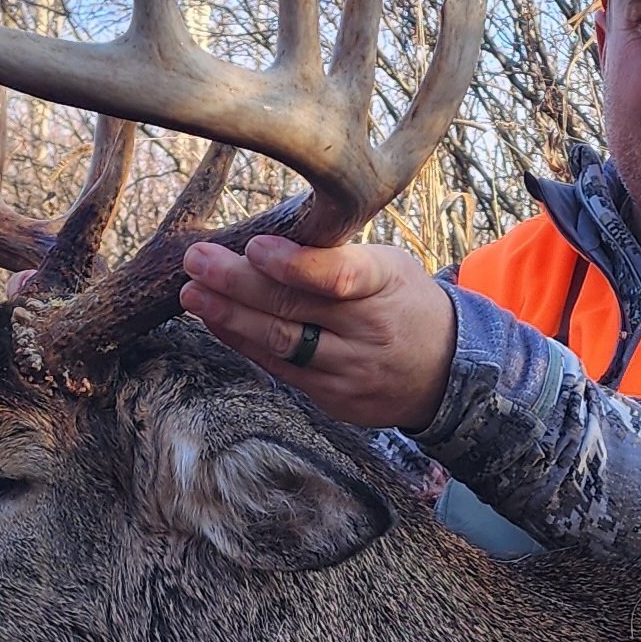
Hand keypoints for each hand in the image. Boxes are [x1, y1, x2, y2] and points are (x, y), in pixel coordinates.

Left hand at [180, 235, 458, 432]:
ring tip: (192, 293)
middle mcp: (371, 331)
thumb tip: (260, 241)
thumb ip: (335, 255)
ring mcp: (352, 371)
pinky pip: (281, 370)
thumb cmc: (403, 301)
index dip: (293, 265)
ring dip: (229, 317)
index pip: (341, 276)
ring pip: (281, 344)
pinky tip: (217, 322)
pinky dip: (244, 343)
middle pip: (296, 309)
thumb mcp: (389, 265)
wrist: (448, 370)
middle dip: (237, 284)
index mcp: (388, 285)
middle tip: (197, 261)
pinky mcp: (336, 400)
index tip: (254, 246)